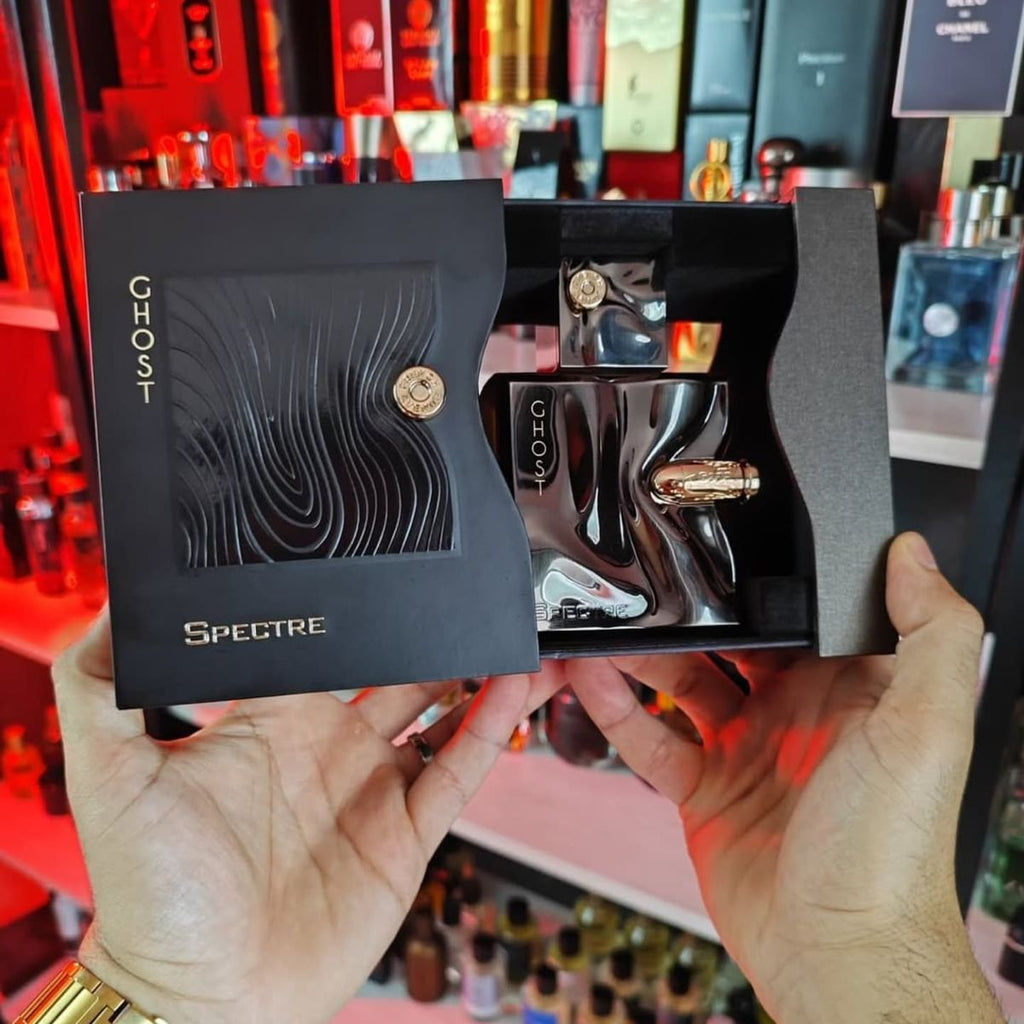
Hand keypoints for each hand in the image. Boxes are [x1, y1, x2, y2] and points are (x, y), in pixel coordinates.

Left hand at [53, 622, 560, 1023]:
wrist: (204, 997)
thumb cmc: (153, 895)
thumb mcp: (112, 776)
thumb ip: (98, 688)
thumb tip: (110, 610)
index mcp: (272, 720)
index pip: (324, 646)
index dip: (355, 608)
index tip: (381, 564)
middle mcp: (329, 747)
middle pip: (394, 670)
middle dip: (426, 630)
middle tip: (457, 587)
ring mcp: (371, 790)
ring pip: (439, 714)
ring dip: (471, 670)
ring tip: (501, 626)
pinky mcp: (405, 835)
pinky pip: (458, 771)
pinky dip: (490, 728)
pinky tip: (513, 687)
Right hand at [565, 533, 1002, 1023]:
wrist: (839, 954)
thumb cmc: (893, 849)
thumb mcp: (924, 725)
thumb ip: (929, 630)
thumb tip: (911, 552)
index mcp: (848, 689)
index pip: (796, 614)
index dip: (758, 582)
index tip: (717, 546)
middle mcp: (795, 713)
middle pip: (727, 643)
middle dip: (686, 613)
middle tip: (642, 583)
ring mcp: (746, 751)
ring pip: (681, 684)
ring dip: (639, 656)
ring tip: (602, 626)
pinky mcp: (706, 792)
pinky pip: (652, 741)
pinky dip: (617, 712)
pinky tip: (592, 682)